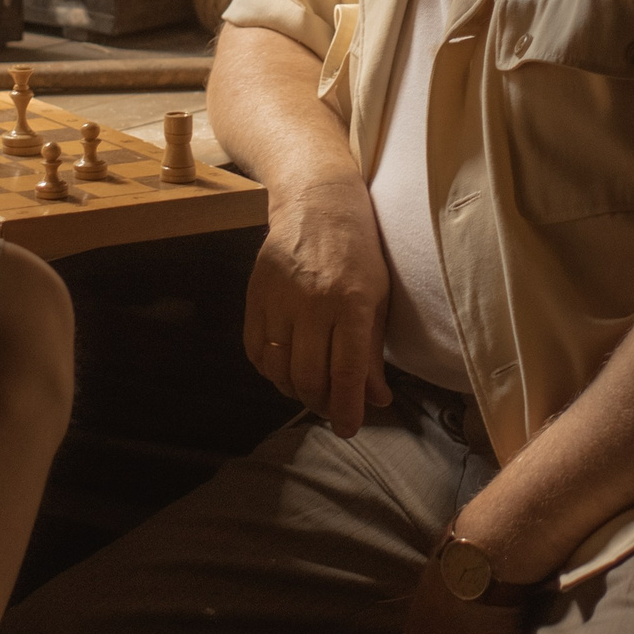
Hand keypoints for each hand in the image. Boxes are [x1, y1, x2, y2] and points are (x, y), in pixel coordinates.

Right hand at [243, 178, 392, 433]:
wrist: (317, 203)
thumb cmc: (359, 252)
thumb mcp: (377, 298)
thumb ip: (372, 350)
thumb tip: (375, 400)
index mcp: (351, 302)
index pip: (346, 371)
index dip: (347, 408)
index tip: (349, 429)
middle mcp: (312, 303)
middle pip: (308, 376)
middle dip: (321, 404)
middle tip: (332, 409)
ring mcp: (278, 298)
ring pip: (278, 368)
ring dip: (294, 390)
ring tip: (310, 390)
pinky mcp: (255, 294)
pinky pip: (255, 349)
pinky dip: (268, 370)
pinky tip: (284, 369)